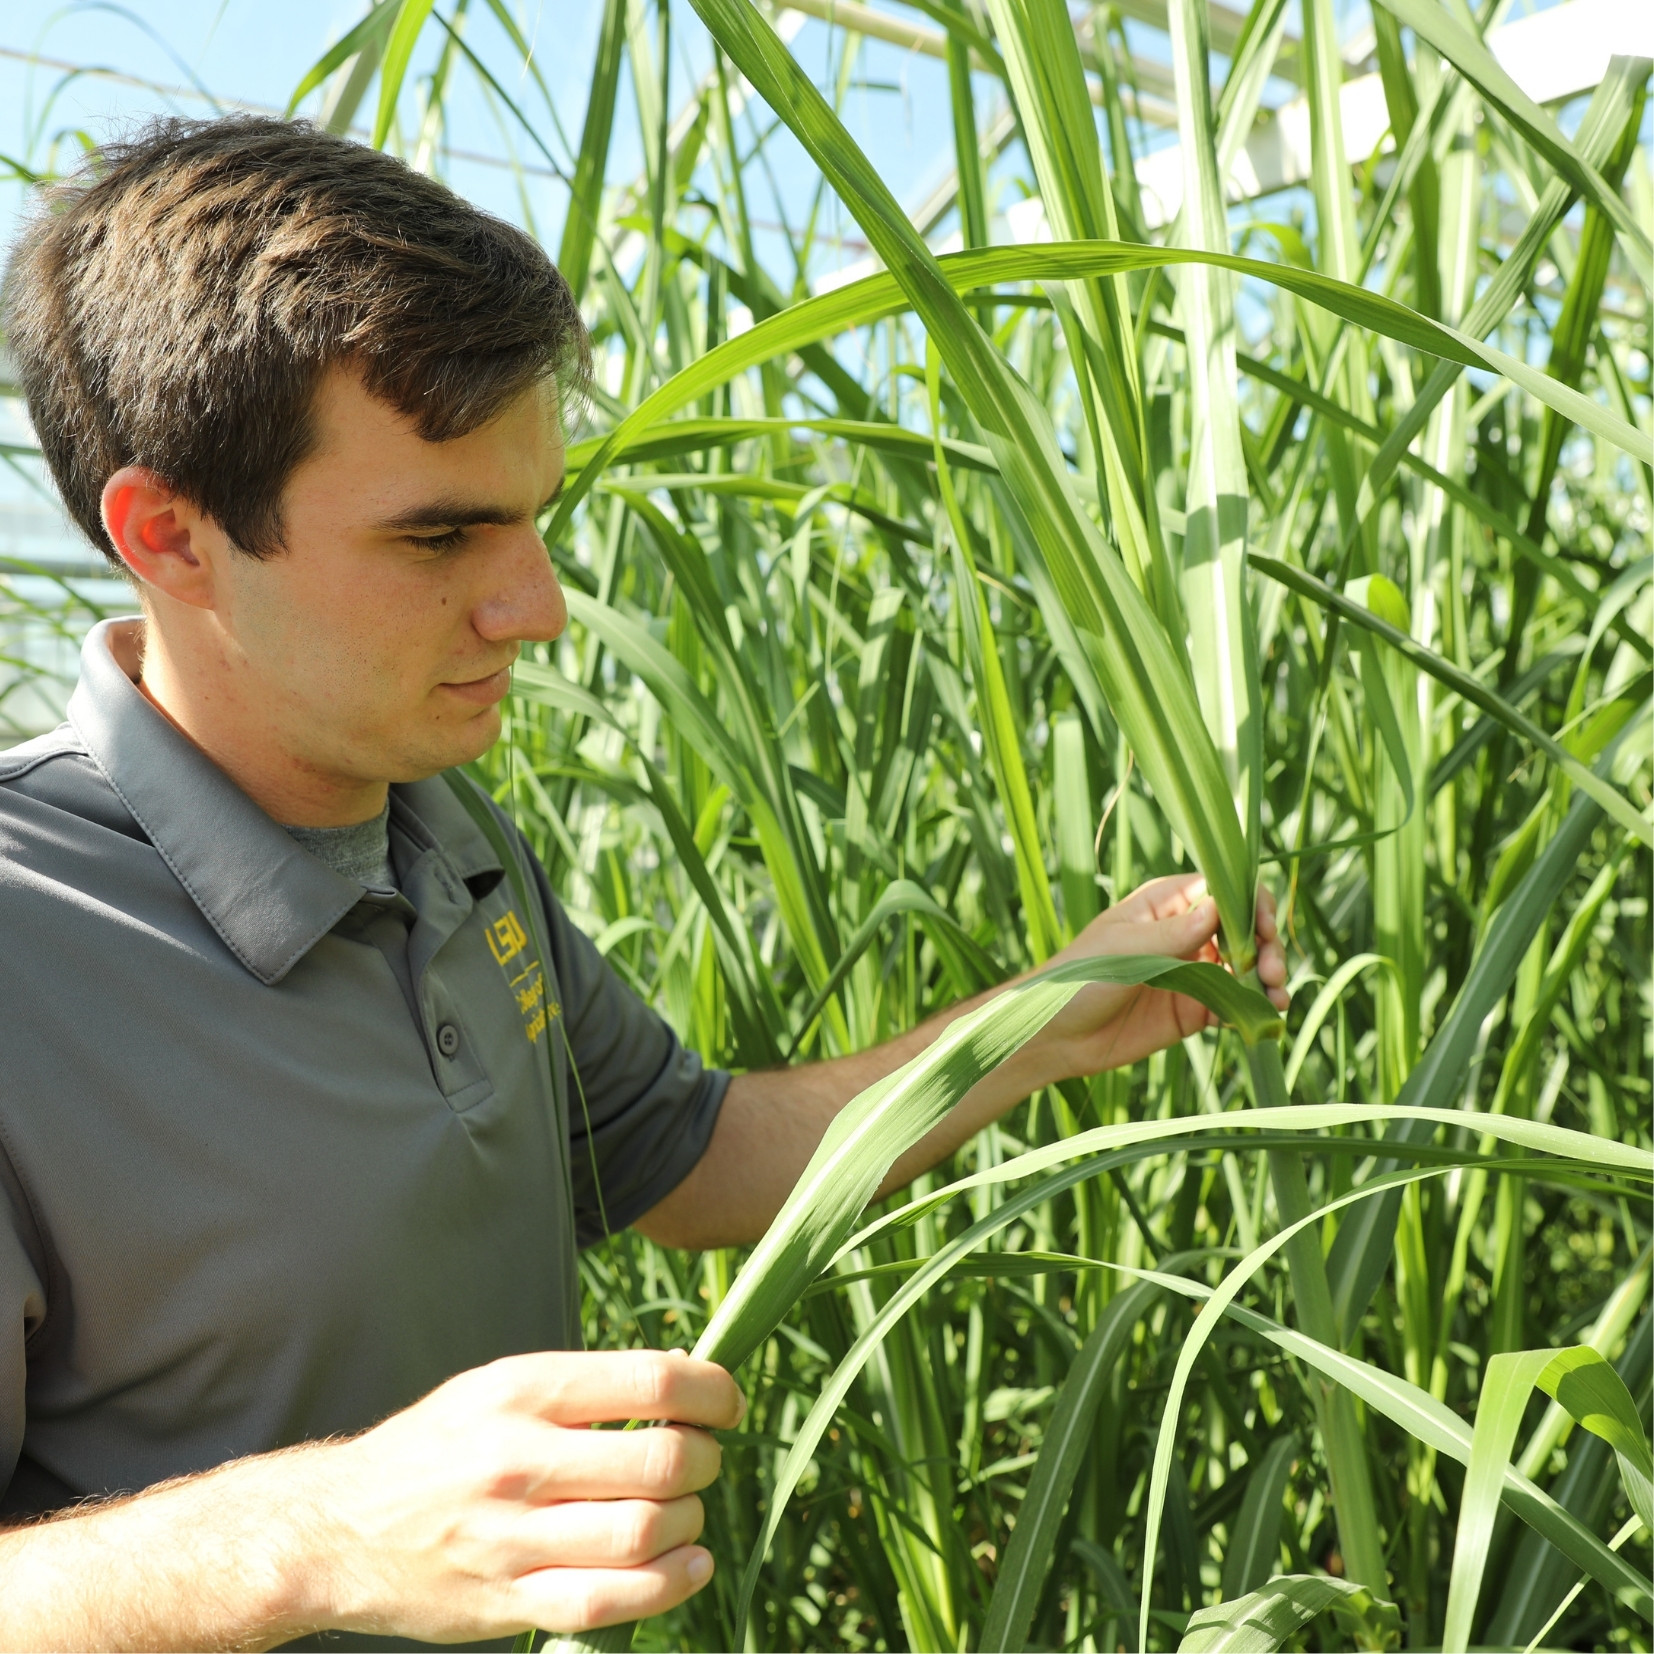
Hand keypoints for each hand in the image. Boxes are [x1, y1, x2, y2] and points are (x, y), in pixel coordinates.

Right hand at [297, 1350, 743, 1640]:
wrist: (337, 1528)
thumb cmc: (438, 1447)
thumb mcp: (498, 1386)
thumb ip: (586, 1385)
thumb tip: (686, 1377)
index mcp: (521, 1392)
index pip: (650, 1382)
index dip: (711, 1391)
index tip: (726, 1402)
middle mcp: (519, 1461)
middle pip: (660, 1462)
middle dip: (705, 1460)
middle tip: (704, 1459)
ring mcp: (513, 1538)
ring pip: (645, 1533)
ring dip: (691, 1521)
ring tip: (686, 1510)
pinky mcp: (508, 1602)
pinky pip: (611, 1601)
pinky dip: (670, 1584)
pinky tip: (691, 1563)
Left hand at [1028, 874, 1288, 1081]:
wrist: (1055, 1036)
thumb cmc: (1077, 978)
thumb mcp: (1123, 952)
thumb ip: (1173, 935)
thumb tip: (1219, 908)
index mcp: (1165, 904)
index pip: (1221, 889)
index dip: (1250, 903)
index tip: (1263, 928)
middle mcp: (1185, 933)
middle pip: (1243, 928)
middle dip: (1265, 944)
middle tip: (1271, 970)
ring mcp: (1192, 972)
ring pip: (1245, 966)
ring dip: (1267, 976)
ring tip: (1277, 997)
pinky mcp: (1194, 1010)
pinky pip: (1233, 1004)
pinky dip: (1254, 1007)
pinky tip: (1266, 1016)